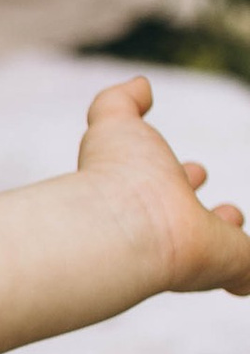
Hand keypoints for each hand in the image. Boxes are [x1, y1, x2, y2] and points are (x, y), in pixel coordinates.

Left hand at [73, 73, 249, 297]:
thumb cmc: (117, 176)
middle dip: (215, 217)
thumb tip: (141, 86)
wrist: (127, 229)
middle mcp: (175, 226)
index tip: (195, 171)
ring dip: (234, 242)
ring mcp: (203, 252)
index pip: (174, 185)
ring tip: (240, 235)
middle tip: (229, 213)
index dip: (183, 176)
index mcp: (153, 193)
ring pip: (227, 251)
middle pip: (201, 224)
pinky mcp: (232, 267)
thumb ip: (119, 102)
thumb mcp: (115, 125)